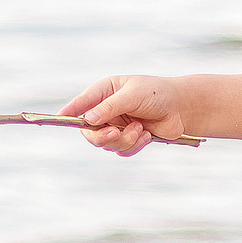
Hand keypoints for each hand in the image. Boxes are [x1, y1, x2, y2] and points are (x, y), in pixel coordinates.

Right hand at [62, 75, 185, 156]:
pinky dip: (134, 146)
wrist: (183, 108)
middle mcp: (107, 110)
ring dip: (124, 140)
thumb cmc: (158, 94)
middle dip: (102, 135)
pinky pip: (122, 151)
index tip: (58, 118)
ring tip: (141, 129)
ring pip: (107, 144)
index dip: (69, 112)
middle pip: (90, 131)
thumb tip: (88, 119)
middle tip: (115, 133)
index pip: (82, 104)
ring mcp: (117, 126)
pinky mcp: (129, 139)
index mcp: (105, 92)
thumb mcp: (132, 95)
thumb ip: (110, 107)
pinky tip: (146, 135)